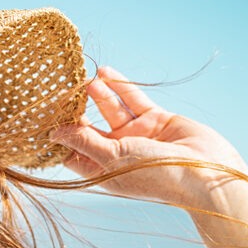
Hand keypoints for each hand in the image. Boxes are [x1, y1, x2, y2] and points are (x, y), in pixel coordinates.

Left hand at [49, 66, 247, 208]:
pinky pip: (132, 100)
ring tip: (83, 80)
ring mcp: (136, 136)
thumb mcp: (112, 157)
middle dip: (75, 110)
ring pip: (110, 110)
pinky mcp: (155, 119)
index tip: (42, 116)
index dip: (58, 135)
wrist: (205, 173)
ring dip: (97, 95)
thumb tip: (53, 133)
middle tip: (59, 91)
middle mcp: (117, 153)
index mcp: (103, 170)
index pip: (72, 151)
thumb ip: (83, 141)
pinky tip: (105, 73)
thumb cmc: (155, 174)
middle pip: (89, 128)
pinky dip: (120, 86)